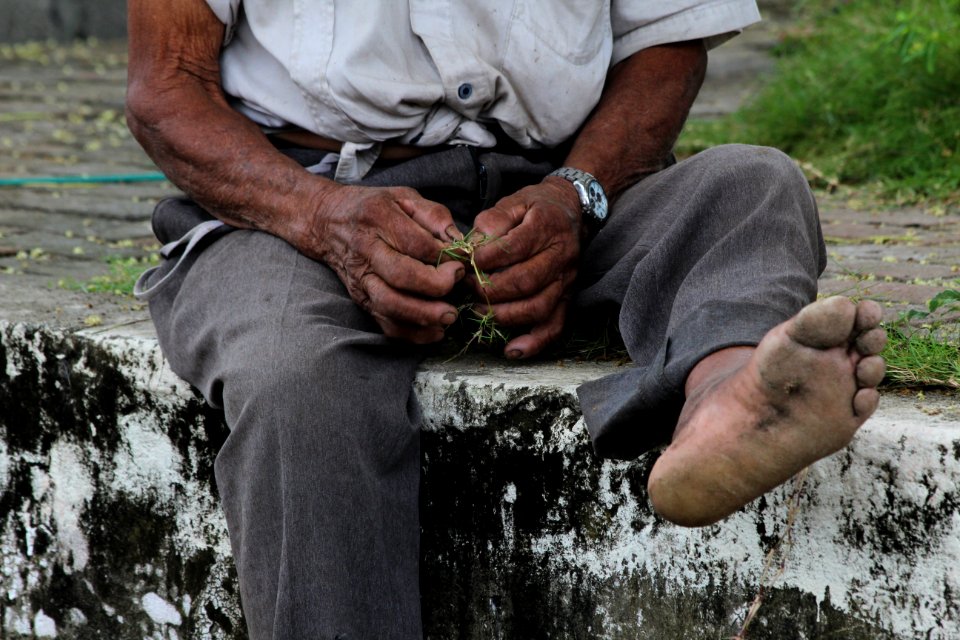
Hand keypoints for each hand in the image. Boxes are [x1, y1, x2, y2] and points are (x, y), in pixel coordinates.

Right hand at [300, 185, 464, 343]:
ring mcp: (361, 278)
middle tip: (456, 283)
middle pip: (400, 275)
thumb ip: (434, 216)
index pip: (415, 243)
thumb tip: (459, 243)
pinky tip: (435, 332)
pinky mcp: (361, 299)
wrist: (326, 221)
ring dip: (423, 315)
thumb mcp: (404, 197)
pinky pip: (385, 323)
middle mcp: (366, 250)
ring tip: (449, 316)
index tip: (462, 259)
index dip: (444, 255)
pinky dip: (411, 334)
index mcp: (378, 218)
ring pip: (390, 304)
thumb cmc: (374, 208)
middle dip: (434, 285)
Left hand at [470, 177, 581, 357]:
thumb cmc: (537, 207)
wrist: (572, 209)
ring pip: (538, 307)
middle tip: (467, 289)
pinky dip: (534, 342)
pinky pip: (555, 326)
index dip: (487, 259)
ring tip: (479, 312)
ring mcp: (566, 281)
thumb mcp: (515, 200)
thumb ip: (493, 219)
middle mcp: (561, 256)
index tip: (465, 263)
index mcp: (547, 228)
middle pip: (526, 281)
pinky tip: (512, 350)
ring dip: (505, 315)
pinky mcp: (567, 298)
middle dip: (491, 290)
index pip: (516, 247)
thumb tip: (473, 245)